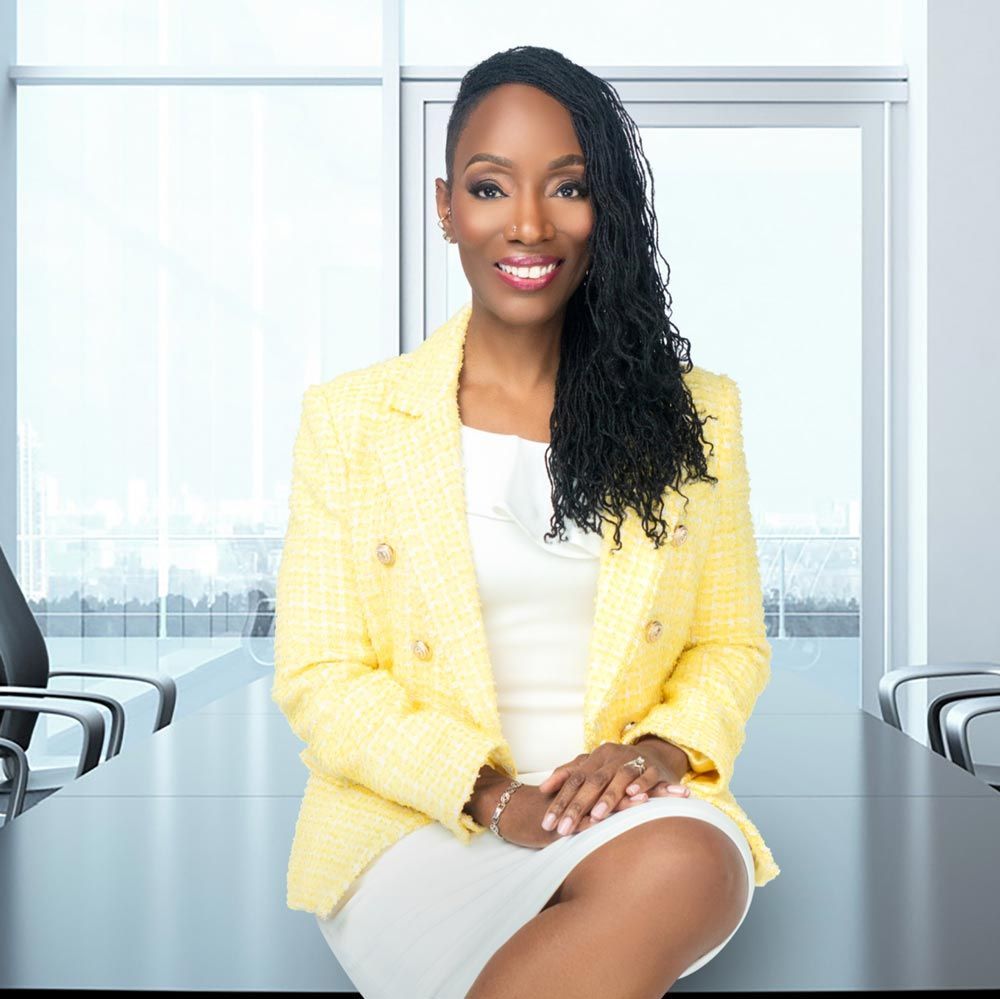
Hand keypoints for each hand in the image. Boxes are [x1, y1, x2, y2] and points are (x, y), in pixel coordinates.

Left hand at [536, 741, 689, 836]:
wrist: (655, 755)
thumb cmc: (616, 766)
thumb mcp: (592, 767)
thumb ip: (567, 775)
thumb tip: (541, 788)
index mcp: (596, 757)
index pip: (573, 780)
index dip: (560, 801)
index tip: (547, 823)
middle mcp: (613, 758)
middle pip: (592, 781)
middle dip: (577, 806)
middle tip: (564, 829)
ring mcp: (634, 761)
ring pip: (619, 777)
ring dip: (608, 797)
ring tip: (595, 816)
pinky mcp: (654, 768)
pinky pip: (647, 775)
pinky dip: (640, 784)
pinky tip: (633, 795)